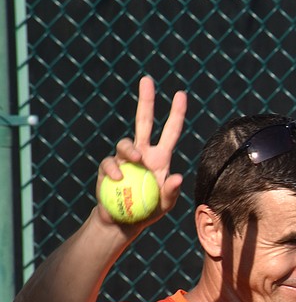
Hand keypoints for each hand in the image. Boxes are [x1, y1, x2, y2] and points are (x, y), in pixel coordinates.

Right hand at [96, 76, 187, 225]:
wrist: (122, 221)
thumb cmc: (149, 212)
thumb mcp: (165, 205)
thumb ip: (171, 192)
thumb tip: (177, 177)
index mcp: (161, 157)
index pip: (171, 131)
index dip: (176, 113)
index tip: (181, 94)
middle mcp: (143, 152)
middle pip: (144, 121)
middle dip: (146, 100)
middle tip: (147, 80)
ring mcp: (124, 159)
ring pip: (125, 143)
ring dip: (130, 149)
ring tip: (135, 160)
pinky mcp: (108, 168)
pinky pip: (110, 162)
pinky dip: (113, 168)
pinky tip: (117, 178)